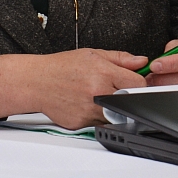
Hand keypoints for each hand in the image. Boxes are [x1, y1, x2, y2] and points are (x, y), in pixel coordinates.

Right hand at [0, 49, 148, 129]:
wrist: (35, 81)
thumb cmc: (61, 67)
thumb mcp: (91, 54)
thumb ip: (120, 58)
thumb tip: (142, 61)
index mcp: (103, 72)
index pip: (138, 84)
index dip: (137, 83)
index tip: (132, 83)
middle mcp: (98, 92)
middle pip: (129, 102)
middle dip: (125, 97)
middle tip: (113, 90)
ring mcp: (90, 110)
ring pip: (115, 116)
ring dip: (110, 109)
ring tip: (94, 96)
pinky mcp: (82, 123)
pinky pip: (98, 123)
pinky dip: (94, 116)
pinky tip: (83, 105)